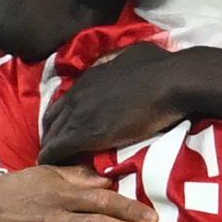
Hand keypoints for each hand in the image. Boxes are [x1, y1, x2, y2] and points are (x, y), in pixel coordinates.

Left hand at [40, 43, 183, 164]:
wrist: (168, 83)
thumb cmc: (159, 67)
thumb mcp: (133, 54)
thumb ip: (120, 61)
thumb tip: (122, 61)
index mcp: (89, 76)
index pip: (65, 100)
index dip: (64, 115)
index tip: (68, 126)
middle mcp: (78, 93)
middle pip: (52, 118)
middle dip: (53, 132)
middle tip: (58, 146)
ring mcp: (79, 113)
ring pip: (52, 134)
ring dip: (52, 146)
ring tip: (56, 160)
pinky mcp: (85, 134)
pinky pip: (58, 149)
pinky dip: (53, 158)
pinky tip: (54, 166)